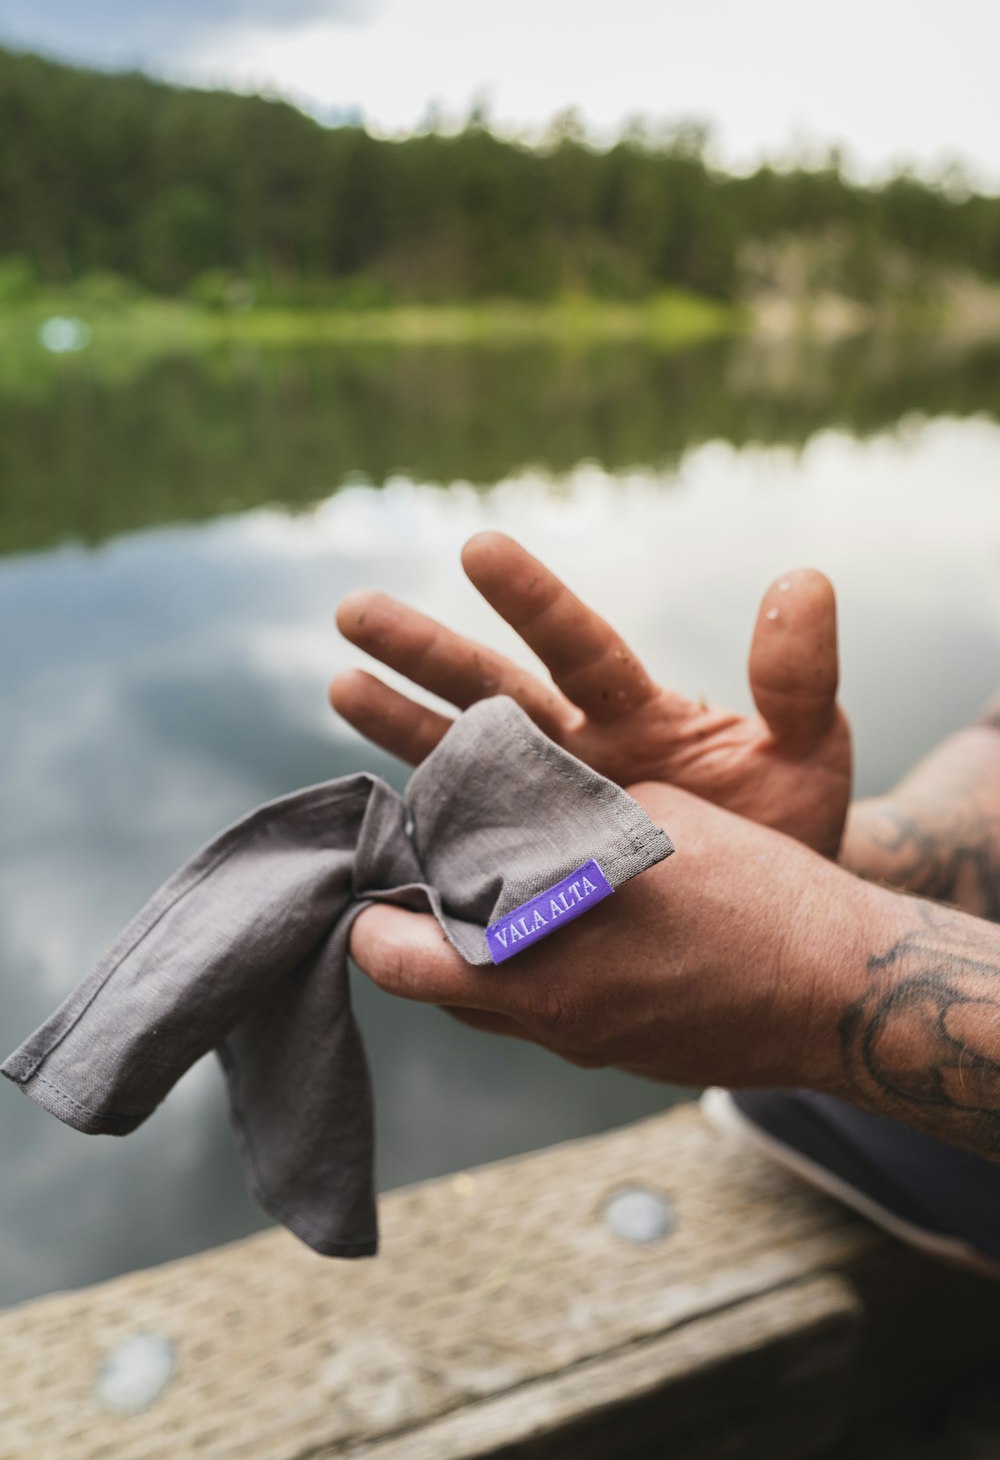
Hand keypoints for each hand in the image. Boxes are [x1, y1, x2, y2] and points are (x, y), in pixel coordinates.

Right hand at [331, 533, 850, 855]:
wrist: (778, 924)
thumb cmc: (790, 822)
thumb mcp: (809, 748)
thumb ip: (798, 675)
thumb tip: (801, 581)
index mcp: (637, 712)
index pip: (578, 646)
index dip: (531, 601)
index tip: (478, 549)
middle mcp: (578, 747)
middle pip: (492, 689)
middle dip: (425, 651)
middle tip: (353, 611)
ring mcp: (550, 804)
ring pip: (463, 754)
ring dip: (400, 722)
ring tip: (340, 685)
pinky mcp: (534, 863)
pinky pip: (468, 840)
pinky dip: (423, 829)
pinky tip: (370, 817)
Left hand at [349, 782, 889, 1089]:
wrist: (846, 993)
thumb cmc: (756, 901)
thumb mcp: (649, 828)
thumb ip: (558, 818)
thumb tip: (498, 798)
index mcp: (541, 973)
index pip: (397, 959)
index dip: (371, 916)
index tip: (374, 870)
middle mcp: (551, 1024)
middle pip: (436, 986)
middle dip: (419, 928)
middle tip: (429, 867)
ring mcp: (589, 1048)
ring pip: (490, 1003)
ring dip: (474, 951)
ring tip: (494, 882)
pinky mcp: (622, 1054)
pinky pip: (544, 1012)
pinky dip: (530, 968)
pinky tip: (565, 916)